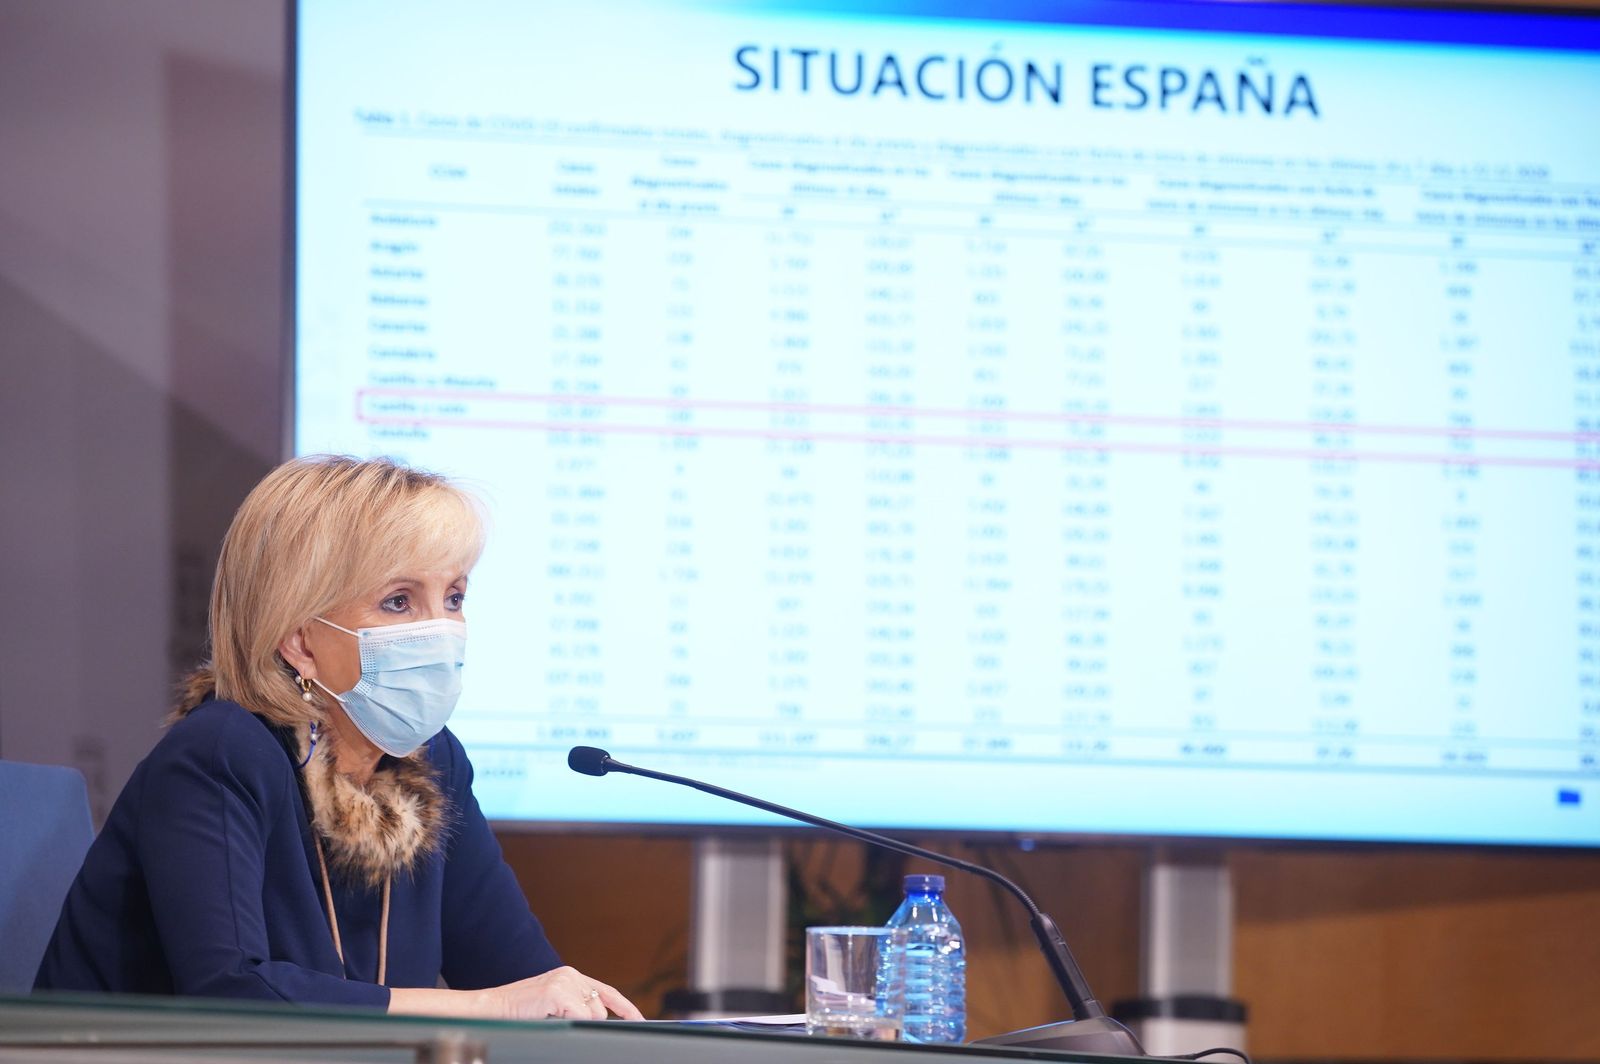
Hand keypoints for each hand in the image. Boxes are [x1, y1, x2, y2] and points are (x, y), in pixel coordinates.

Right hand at [493, 965, 644, 1020]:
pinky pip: (579, 1016)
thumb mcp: (553, 1007)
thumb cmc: (519, 1013)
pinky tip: (548, 1017)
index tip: (641, 1021)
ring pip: (592, 1014)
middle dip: (590, 1022)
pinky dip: (568, 1022)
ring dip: (574, 1022)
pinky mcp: (557, 992)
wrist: (490, 1009)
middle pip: (600, 1008)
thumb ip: (575, 1007)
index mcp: (571, 976)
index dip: (626, 1008)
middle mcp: (571, 974)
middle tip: (562, 1022)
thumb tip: (600, 1020)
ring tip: (548, 1018)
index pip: (608, 992)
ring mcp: (564, 981)